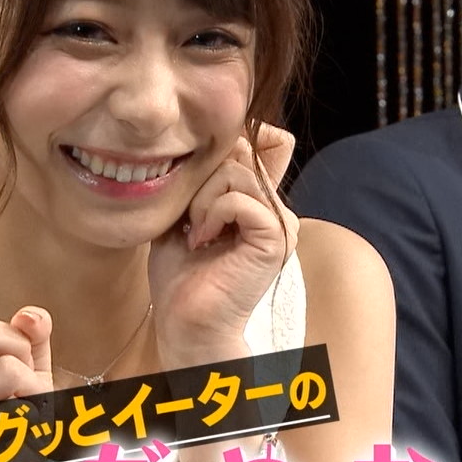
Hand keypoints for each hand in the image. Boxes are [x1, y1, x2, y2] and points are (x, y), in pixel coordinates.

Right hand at [0, 297, 58, 461]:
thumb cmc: (20, 428)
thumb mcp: (31, 372)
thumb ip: (29, 337)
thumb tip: (30, 314)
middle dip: (16, 343)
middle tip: (25, 378)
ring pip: (4, 366)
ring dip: (36, 385)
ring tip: (23, 415)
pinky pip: (16, 404)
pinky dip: (36, 415)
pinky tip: (19, 440)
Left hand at [146, 123, 299, 368]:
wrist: (185, 322)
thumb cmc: (180, 273)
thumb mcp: (184, 210)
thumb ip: (204, 177)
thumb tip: (211, 139)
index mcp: (260, 200)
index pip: (267, 141)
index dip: (231, 144)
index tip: (197, 179)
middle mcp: (275, 208)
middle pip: (240, 152)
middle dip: (201, 181)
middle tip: (190, 221)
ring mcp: (281, 222)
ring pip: (236, 172)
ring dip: (202, 201)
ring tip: (196, 233)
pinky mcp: (277, 237)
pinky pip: (240, 199)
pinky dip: (212, 214)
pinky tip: (203, 240)